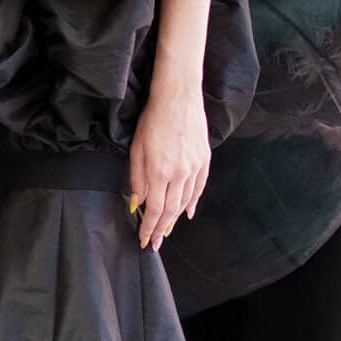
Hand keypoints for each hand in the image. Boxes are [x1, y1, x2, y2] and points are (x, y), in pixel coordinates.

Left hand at [128, 86, 208, 251]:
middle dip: (162, 229)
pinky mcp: (204, 159)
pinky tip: (187, 212)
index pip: (155, 209)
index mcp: (159, 171)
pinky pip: (199, 187)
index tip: (144, 240)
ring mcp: (194, 167)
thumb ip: (137, 178)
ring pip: (185, 201)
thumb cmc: (153, 120)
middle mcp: (179, 173)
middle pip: (171, 210)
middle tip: (155, 242)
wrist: (178, 98)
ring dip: (175, 219)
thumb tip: (137, 203)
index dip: (149, 227)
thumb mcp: (136, 149)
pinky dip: (193, 202)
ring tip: (167, 231)